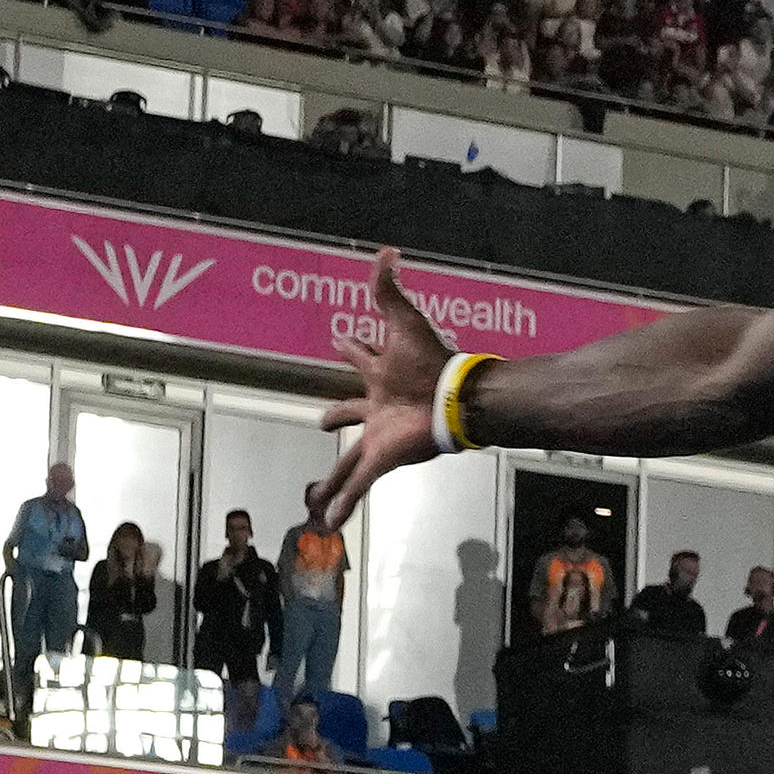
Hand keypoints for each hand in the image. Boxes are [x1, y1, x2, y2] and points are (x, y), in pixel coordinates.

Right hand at [313, 251, 453, 527]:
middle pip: (348, 411)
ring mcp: (379, 434)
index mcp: (380, 373)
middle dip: (334, 415)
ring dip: (332, 479)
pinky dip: (343, 504)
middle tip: (321, 421)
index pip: (359, 356)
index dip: (349, 346)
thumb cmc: (433, 360)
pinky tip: (328, 523)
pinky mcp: (384, 457)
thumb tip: (386, 250)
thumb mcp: (404, 320)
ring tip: (316, 497)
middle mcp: (377, 406)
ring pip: (348, 460)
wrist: (458, 399)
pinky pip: (358, 484)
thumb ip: (389, 288)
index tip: (339, 338)